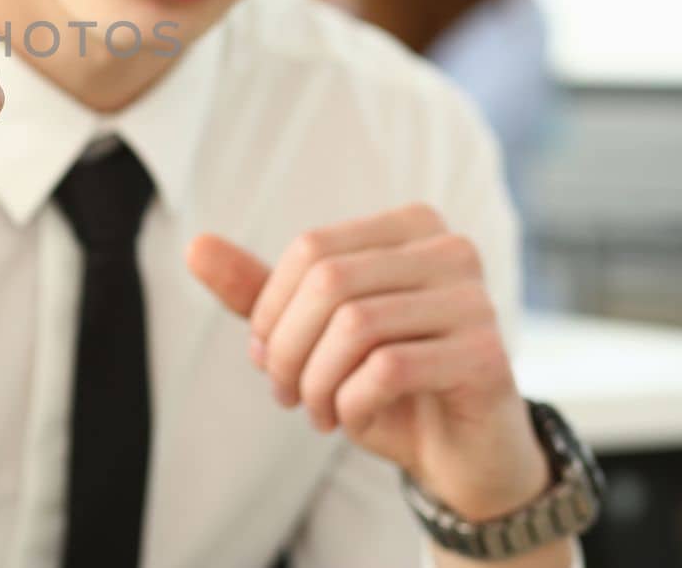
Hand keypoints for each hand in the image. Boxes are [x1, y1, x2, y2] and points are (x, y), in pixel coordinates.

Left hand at [186, 204, 550, 519]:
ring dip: (316, 381)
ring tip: (315, 412)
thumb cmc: (386, 383)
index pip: (312, 248)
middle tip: (283, 394)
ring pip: (356, 325)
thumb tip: (194, 245)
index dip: (270, 307)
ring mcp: (476, 300)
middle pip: (330, 282)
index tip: (262, 355)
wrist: (459, 454)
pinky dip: (351, 403)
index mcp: (411, 227)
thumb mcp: (313, 334)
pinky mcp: (487, 355)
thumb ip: (257, 291)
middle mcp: (450, 250)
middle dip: (288, 348)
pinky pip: (389, 370)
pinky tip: (351, 421)